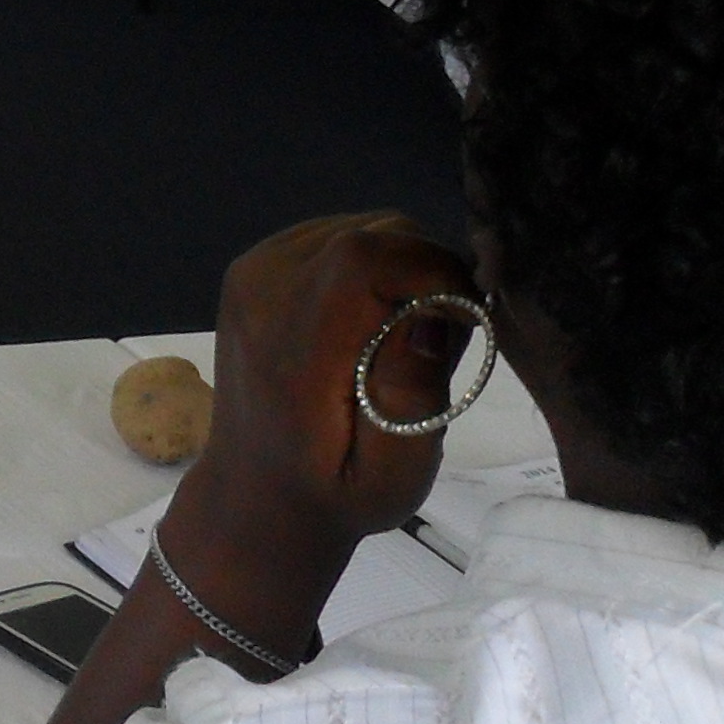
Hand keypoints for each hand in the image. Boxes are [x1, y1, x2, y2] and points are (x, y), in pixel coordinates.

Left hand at [173, 215, 481, 585]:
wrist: (258, 491)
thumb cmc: (335, 494)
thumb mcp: (393, 476)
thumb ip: (412, 397)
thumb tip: (431, 315)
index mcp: (294, 347)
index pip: (365, 259)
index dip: (433, 270)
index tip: (468, 319)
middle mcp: (264, 292)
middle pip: (376, 235)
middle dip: (429, 275)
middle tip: (440, 343)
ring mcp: (255, 269)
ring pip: (364, 229)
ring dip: (404, 271)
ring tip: (404, 340)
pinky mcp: (259, 263)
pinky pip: (339, 235)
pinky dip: (373, 268)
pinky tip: (372, 322)